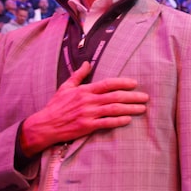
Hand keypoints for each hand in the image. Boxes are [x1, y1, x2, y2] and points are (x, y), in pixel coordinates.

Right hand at [19, 61, 148, 155]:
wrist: (45, 125)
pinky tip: (128, 119)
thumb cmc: (56, 105)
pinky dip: (118, 121)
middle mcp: (88, 101)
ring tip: (142, 109)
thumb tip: (87, 63)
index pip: (107, 84)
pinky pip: (106, 123)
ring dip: (130, 108)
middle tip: (145, 97)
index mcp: (84, 90)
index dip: (122, 83)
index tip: (134, 83)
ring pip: (114, 109)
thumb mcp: (65, 87)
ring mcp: (88, 114)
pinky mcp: (87, 126)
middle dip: (132, 96)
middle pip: (115, 97)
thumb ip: (78, 75)